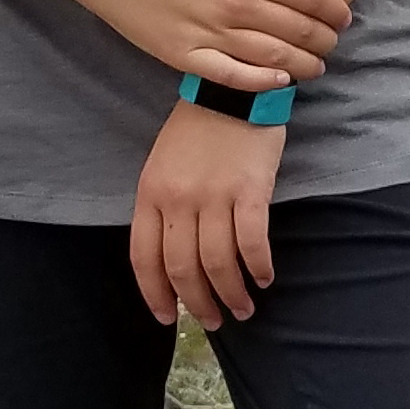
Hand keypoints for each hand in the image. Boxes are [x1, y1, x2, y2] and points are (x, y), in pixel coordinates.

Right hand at [74, 0, 351, 92]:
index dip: (334, 10)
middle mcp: (234, 3)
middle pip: (298, 30)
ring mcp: (210, 33)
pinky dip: (262, 82)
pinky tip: (280, 81)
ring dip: (303, 65)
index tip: (343, 17)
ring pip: (273, 57)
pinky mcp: (186, 57)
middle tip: (333, 43)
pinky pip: (233, 76)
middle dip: (324, 40)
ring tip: (315, 66)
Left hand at [133, 106, 283, 327]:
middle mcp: (179, 200)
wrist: (232, 88)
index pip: (144, 259)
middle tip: (214, 320)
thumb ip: (162, 208)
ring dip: (231, 294)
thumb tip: (173, 259)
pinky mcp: (250, 190)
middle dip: (198, 303)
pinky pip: (253, 241)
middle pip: (183, 268)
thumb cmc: (197, 129)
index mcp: (150, 194)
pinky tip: (265, 278)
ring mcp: (215, 195)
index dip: (156, 295)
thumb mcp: (162, 166)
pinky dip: (259, 266)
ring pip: (218, 263)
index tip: (169, 317)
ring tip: (242, 309)